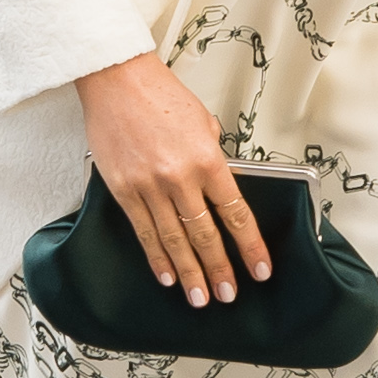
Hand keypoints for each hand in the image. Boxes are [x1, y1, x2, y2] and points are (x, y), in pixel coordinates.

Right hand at [73, 53, 271, 306]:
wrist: (117, 80)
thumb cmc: (160, 95)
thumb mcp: (203, 122)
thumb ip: (213, 157)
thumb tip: (220, 183)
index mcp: (207, 160)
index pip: (235, 214)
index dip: (249, 246)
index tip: (260, 269)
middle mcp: (179, 177)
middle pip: (205, 235)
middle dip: (219, 269)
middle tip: (228, 294)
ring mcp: (149, 186)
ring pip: (174, 240)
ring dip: (190, 273)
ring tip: (200, 298)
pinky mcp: (123, 189)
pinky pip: (143, 231)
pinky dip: (156, 257)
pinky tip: (167, 275)